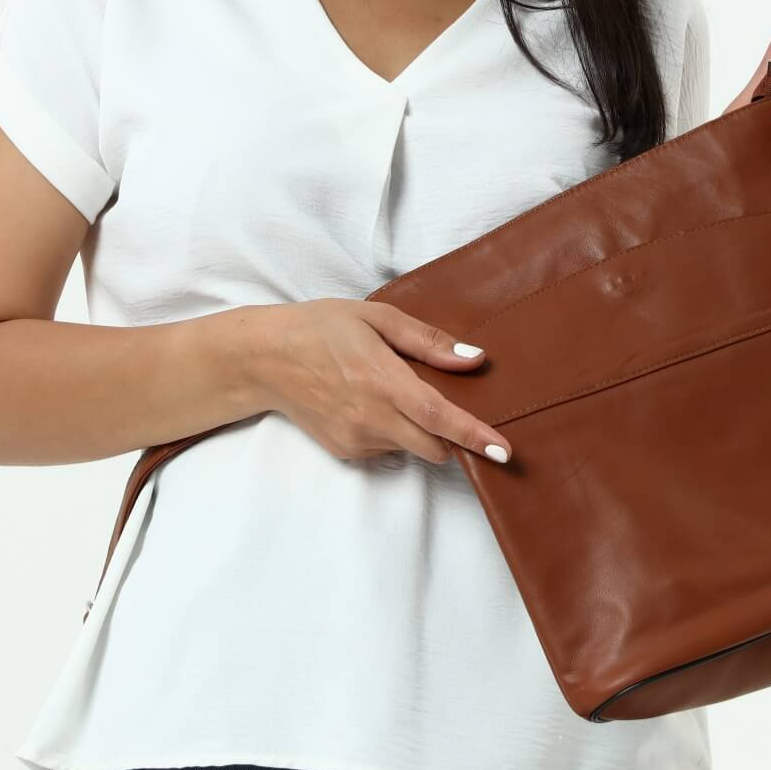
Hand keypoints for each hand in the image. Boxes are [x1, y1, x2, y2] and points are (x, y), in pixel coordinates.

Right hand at [238, 298, 512, 464]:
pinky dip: (393, 432)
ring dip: (419, 429)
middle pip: (435, 446)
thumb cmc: (322, 329)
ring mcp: (356, 439)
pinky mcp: (346, 452)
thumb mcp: (376, 317)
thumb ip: (428, 341)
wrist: (266, 359)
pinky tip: (369, 403)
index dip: (475, 435)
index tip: (505, 452)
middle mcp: (370, 416)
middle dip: (451, 434)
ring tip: (392, 391)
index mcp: (382, 379)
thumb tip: (474, 359)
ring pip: (412, 448)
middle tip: (447, 403)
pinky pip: (388, 449)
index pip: (438, 416)